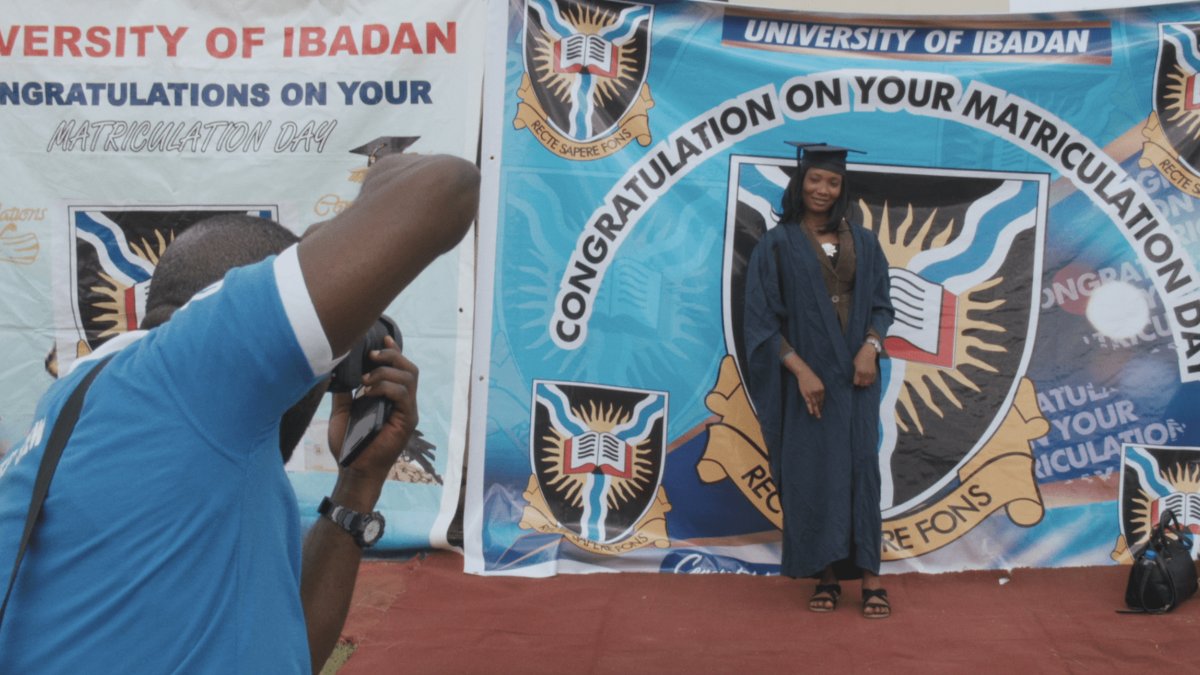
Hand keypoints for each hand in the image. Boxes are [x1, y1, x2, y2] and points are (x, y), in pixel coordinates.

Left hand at [326, 335, 418, 492]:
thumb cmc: (348, 444)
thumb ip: (345, 391)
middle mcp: (404, 403)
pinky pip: (404, 395)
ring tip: (365, 379)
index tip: (383, 339)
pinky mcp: (407, 421)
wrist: (352, 469)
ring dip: (385, 372)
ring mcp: (407, 412)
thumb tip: (337, 369)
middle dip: (391, 356)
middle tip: (371, 355)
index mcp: (392, 398)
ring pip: (409, 377)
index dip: (394, 351)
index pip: (400, 369)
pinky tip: (368, 391)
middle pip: (409, 368)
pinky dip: (386, 387)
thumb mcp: (342, 411)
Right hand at [794, 367, 824, 419]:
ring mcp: (811, 393)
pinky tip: (811, 412)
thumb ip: (820, 390)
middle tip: (820, 416)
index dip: (821, 405)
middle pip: (819, 402)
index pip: (822, 399)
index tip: (821, 409)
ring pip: (814, 404)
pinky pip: (808, 402)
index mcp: (822, 389)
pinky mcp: (806, 394)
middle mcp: (817, 392)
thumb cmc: (811, 378)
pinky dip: (810, 408)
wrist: (804, 373)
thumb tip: (820, 398)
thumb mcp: (818, 383)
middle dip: (819, 409)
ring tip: (817, 416)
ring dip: (816, 411)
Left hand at [853, 343, 877, 387]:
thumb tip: (854, 377)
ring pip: (867, 383)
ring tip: (863, 381)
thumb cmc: (859, 357)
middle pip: (862, 384)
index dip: (855, 382)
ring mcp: (870, 373)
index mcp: (858, 372)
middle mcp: (864, 374)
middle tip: (859, 381)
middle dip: (860, 383)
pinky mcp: (874, 373)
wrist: (868, 353)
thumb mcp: (854, 364)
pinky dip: (870, 381)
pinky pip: (872, 381)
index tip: (855, 381)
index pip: (856, 382)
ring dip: (865, 383)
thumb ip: (854, 371)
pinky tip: (867, 379)